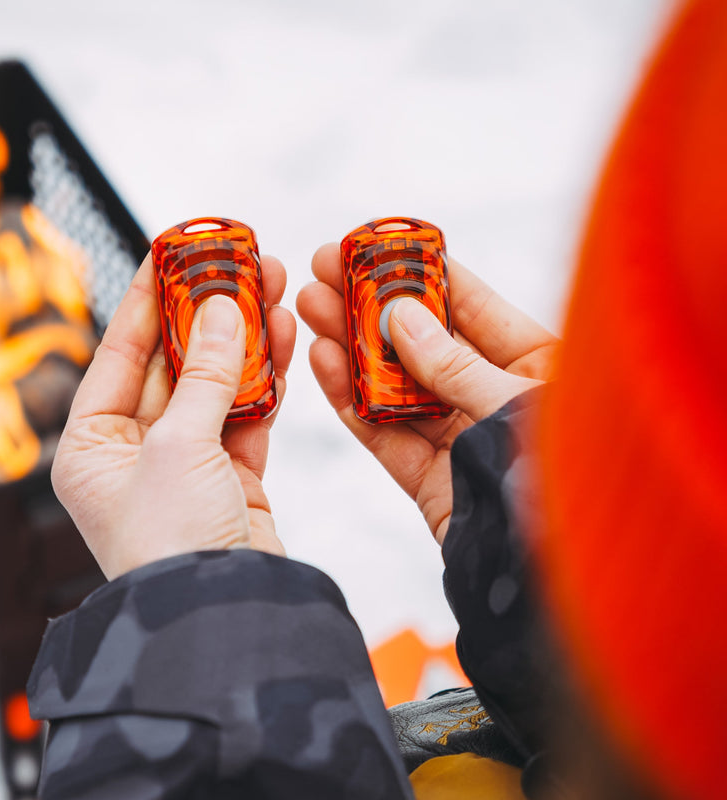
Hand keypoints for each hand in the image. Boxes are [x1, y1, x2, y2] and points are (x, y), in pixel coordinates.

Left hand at [52, 253, 295, 579]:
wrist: (222, 614)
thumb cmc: (171, 545)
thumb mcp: (179, 448)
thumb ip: (205, 376)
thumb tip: (223, 310)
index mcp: (92, 444)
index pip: (120, 353)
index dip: (146, 298)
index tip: (170, 251)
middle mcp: (134, 451)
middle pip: (174, 364)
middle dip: (205, 314)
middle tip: (233, 264)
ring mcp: (186, 462)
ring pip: (216, 385)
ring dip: (243, 341)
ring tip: (269, 288)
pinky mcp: (231, 476)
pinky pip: (247, 415)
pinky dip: (266, 381)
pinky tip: (283, 339)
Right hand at [296, 243, 557, 544]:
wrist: (559, 578)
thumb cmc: (575, 481)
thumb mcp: (518, 406)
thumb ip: (454, 367)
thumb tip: (403, 319)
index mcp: (541, 368)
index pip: (472, 306)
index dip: (423, 273)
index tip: (376, 246)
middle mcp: (498, 399)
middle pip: (425, 343)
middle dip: (373, 307)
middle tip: (325, 272)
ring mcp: (463, 441)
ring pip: (397, 387)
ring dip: (353, 349)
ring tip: (311, 308)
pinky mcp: (434, 482)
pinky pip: (386, 434)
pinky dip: (353, 402)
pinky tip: (324, 363)